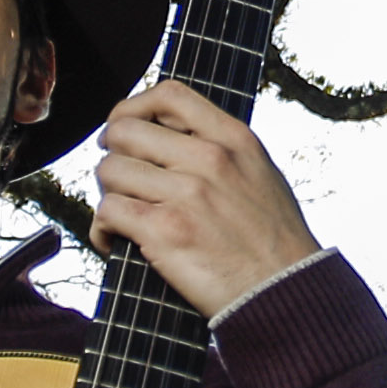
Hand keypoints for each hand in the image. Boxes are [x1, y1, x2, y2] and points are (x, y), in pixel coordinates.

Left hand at [91, 79, 322, 319]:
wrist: (284, 291)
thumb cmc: (273, 239)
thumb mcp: (260, 173)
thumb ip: (221, 148)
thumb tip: (171, 136)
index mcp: (233, 139)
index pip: (169, 95)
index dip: (133, 107)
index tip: (124, 127)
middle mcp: (210, 159)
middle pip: (125, 131)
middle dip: (112, 155)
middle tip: (119, 179)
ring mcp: (187, 195)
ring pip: (110, 171)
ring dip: (108, 194)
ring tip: (122, 215)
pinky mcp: (166, 232)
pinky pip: (108, 212)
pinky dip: (102, 229)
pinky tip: (115, 241)